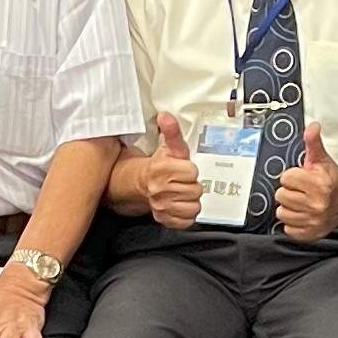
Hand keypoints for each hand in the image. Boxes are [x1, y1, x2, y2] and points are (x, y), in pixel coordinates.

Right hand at [140, 108, 204, 226]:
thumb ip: (171, 131)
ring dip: (191, 201)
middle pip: (195, 190)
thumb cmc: (160, 166)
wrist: (142, 183)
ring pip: (193, 207)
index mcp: (162, 169)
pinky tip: (180, 205)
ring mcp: (162, 206)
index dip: (190, 170)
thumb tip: (166, 116)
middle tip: (182, 181)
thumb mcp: (169, 147)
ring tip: (182, 193)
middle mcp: (160, 189)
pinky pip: (186, 221)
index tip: (183, 168)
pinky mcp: (164, 219)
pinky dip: (186, 215)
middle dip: (192, 185)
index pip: (192, 172)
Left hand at [272, 122, 337, 240]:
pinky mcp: (310, 233)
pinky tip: (303, 215)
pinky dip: (293, 223)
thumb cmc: (333, 180)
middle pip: (281, 195)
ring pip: (282, 212)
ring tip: (302, 203)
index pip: (286, 178)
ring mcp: (313, 220)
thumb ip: (313, 143)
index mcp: (320, 184)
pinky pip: (287, 228)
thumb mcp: (323, 160)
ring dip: (289, 207)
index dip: (293, 177)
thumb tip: (312, 126)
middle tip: (302, 191)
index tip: (302, 178)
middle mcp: (317, 203)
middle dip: (290, 191)